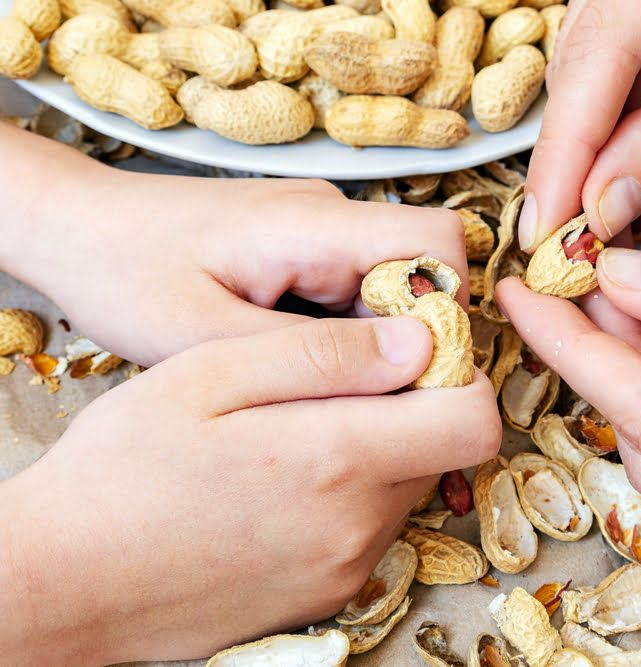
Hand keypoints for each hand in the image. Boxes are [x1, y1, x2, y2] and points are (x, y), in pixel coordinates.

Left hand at [0, 122, 467, 365]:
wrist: (72, 229)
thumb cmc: (123, 274)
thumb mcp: (202, 337)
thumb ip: (307, 356)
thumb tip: (410, 371)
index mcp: (313, 224)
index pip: (439, 242)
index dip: (452, 310)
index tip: (419, 377)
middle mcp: (332, 216)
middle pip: (425, 273)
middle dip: (413, 344)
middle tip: (366, 407)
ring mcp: (320, 231)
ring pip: (393, 291)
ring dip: (376, 347)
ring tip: (324, 394)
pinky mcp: (306, 250)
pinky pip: (356, 295)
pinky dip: (349, 340)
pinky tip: (304, 374)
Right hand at [0, 317, 500, 664]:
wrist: (66, 581)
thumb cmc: (122, 469)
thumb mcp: (211, 374)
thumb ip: (325, 354)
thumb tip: (416, 341)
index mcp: (339, 458)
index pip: (473, 419)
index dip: (457, 375)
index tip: (410, 350)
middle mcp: (359, 523)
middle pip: (443, 450)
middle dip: (413, 408)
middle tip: (339, 385)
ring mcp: (346, 566)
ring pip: (408, 486)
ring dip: (379, 451)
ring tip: (298, 433)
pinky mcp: (329, 593)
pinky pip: (372, 529)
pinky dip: (352, 496)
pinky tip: (286, 482)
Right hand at [519, 0, 640, 252]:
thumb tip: (603, 202)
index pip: (591, 64)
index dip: (562, 155)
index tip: (545, 229)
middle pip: (581, 87)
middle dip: (581, 177)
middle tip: (575, 254)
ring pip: (602, 108)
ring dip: (616, 184)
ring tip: (638, 246)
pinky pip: (633, 112)